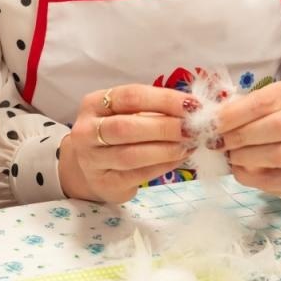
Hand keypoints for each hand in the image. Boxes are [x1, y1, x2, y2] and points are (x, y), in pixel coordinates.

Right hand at [57, 84, 192, 203]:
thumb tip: (193, 110)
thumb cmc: (117, 134)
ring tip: (188, 145)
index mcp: (94, 104)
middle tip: (192, 129)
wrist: (91, 169)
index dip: (164, 100)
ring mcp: (92, 160)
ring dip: (166, 150)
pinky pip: (137, 176)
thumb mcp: (127, 114)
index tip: (192, 105)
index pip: (130, 96)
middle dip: (164, 127)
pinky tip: (179, 159)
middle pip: (126, 127)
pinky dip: (163, 166)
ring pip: (131, 155)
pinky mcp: (105, 183)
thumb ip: (155, 110)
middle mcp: (86, 131)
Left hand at [215, 81, 280, 196]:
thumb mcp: (250, 106)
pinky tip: (240, 171)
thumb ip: (232, 111)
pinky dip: (254, 179)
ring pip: (280, 155)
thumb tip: (205, 122)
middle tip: (219, 143)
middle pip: (277, 127)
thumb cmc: (262, 119)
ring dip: (247, 158)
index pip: (263, 102)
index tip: (211, 125)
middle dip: (241, 137)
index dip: (233, 115)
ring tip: (230, 157)